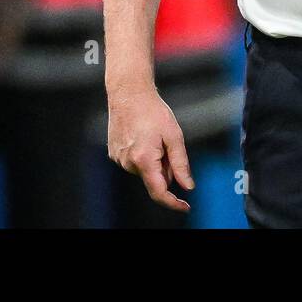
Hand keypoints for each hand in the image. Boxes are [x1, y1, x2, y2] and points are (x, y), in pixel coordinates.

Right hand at [106, 83, 193, 212]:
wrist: (129, 94)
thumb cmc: (152, 111)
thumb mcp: (174, 136)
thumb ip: (180, 163)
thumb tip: (187, 186)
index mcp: (144, 160)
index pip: (159, 192)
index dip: (173, 202)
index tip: (185, 206)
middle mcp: (128, 163)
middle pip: (154, 178)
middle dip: (166, 168)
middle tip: (168, 144)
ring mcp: (119, 159)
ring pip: (145, 170)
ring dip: (154, 160)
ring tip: (153, 136)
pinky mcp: (114, 154)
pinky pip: (135, 162)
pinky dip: (143, 155)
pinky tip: (143, 136)